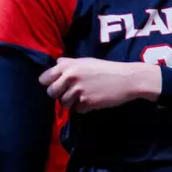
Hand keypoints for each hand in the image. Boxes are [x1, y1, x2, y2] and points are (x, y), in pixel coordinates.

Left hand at [40, 58, 160, 111]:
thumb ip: (68, 63)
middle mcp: (69, 77)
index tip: (58, 85)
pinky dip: (83, 108)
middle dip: (60, 95)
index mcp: (67, 66)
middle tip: (70, 94)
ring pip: (64, 103)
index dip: (50, 83)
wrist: (127, 79)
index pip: (44, 79)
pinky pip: (77, 109)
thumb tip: (56, 63)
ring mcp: (78, 90)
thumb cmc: (107, 69)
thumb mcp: (86, 61)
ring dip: (72, 103)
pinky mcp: (87, 102)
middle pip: (52, 93)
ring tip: (83, 98)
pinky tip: (92, 101)